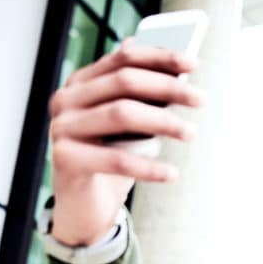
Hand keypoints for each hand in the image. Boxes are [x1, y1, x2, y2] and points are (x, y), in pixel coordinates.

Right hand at [48, 39, 202, 245]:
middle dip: (168, 88)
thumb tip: (177, 71)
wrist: (83, 206)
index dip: (160, 57)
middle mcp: (66, 100)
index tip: (193, 63)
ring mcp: (62, 128)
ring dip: (164, 122)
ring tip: (191, 133)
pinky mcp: (65, 158)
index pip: (123, 59)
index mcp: (81, 83)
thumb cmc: (110, 159)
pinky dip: (149, 167)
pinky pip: (116, 159)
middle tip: (200, 99)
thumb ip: (145, 97)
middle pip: (124, 82)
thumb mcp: (131, 125)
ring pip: (122, 114)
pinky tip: (171, 173)